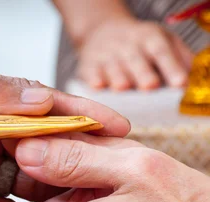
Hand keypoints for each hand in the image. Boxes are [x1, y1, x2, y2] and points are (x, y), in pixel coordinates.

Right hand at [78, 18, 192, 90]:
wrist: (101, 32)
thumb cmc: (138, 44)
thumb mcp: (162, 41)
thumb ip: (180, 59)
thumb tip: (195, 82)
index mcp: (149, 37)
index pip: (161, 50)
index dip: (171, 66)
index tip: (180, 83)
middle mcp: (126, 44)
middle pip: (136, 59)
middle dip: (143, 73)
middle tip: (150, 86)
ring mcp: (105, 54)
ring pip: (112, 67)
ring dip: (118, 78)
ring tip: (124, 88)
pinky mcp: (88, 65)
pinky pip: (90, 73)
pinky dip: (94, 80)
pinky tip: (98, 86)